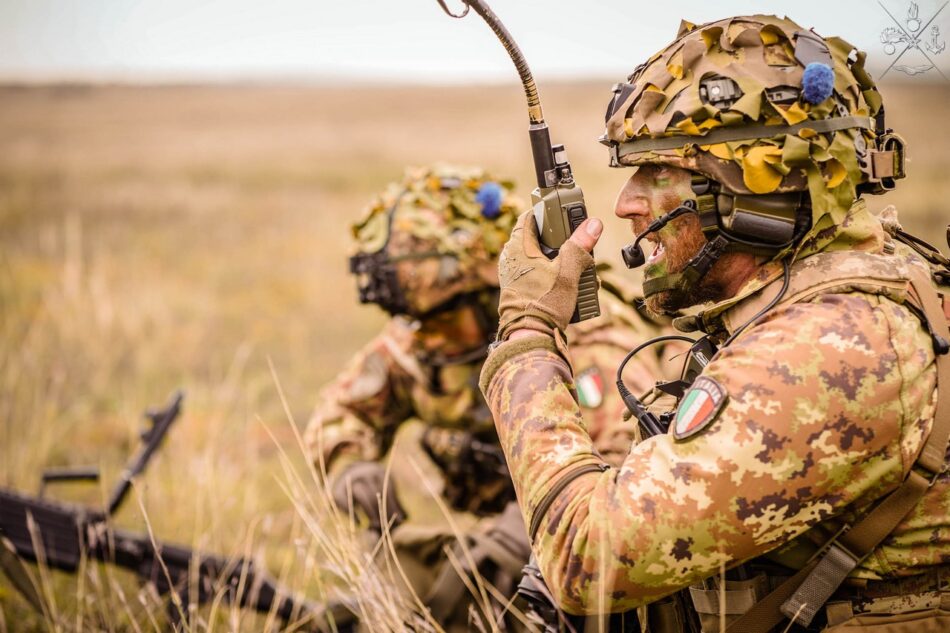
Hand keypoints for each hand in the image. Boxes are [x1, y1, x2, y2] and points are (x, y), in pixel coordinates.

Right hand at [330, 460, 404, 532]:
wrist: (345, 473)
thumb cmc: (370, 486)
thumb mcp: (382, 489)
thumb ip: (392, 503)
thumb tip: (403, 519)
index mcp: (378, 473)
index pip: (388, 489)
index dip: (393, 506)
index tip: (398, 521)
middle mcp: (363, 474)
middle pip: (375, 493)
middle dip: (382, 511)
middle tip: (386, 525)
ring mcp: (349, 481)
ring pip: (362, 496)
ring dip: (370, 512)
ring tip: (375, 526)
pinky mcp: (337, 491)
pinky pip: (345, 502)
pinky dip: (352, 513)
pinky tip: (359, 523)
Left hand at [497, 211, 601, 340]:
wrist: (530, 338)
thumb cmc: (543, 304)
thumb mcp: (567, 272)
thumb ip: (580, 246)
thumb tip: (592, 224)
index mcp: (517, 248)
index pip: (529, 217)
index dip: (548, 213)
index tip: (565, 215)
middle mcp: (512, 259)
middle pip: (540, 238)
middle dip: (562, 242)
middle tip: (579, 247)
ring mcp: (515, 275)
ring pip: (543, 258)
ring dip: (562, 262)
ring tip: (580, 271)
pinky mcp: (521, 289)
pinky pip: (540, 275)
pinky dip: (556, 276)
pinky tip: (572, 287)